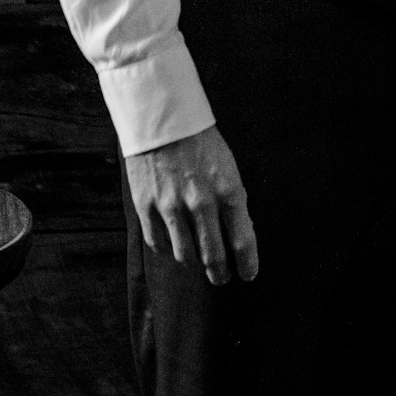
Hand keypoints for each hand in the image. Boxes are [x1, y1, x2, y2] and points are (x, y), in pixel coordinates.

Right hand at [125, 125, 258, 284]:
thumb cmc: (199, 140)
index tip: (248, 274)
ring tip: (197, 265)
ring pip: (185, 255)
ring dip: (193, 264)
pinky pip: (158, 243)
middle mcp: (201, 203)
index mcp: (228, 190)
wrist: (161, 117)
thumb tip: (237, 231)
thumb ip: (232, 199)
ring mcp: (171, 207)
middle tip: (221, 278)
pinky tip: (172, 248)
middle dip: (220, 273)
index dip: (247, 264)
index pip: (242, 241)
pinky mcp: (146, 206)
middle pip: (214, 256)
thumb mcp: (228, 167)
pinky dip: (167, 250)